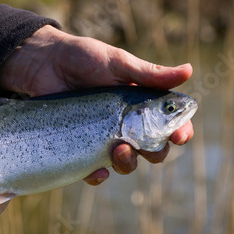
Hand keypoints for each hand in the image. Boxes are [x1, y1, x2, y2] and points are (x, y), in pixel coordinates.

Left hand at [0, 25, 193, 184]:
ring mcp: (102, 137)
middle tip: (144, 145)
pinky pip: (92, 169)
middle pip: (151, 150)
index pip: (168, 124)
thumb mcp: (117, 63)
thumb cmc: (83, 58)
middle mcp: (125, 124)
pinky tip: (97, 172)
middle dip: (154, 153)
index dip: (179, 133)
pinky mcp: (79, 146)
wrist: (44, 64)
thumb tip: (189, 71)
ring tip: (118, 150)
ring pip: (125, 163)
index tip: (180, 136)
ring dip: (127, 163)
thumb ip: (148, 73)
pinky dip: (96, 175)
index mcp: (141, 105)